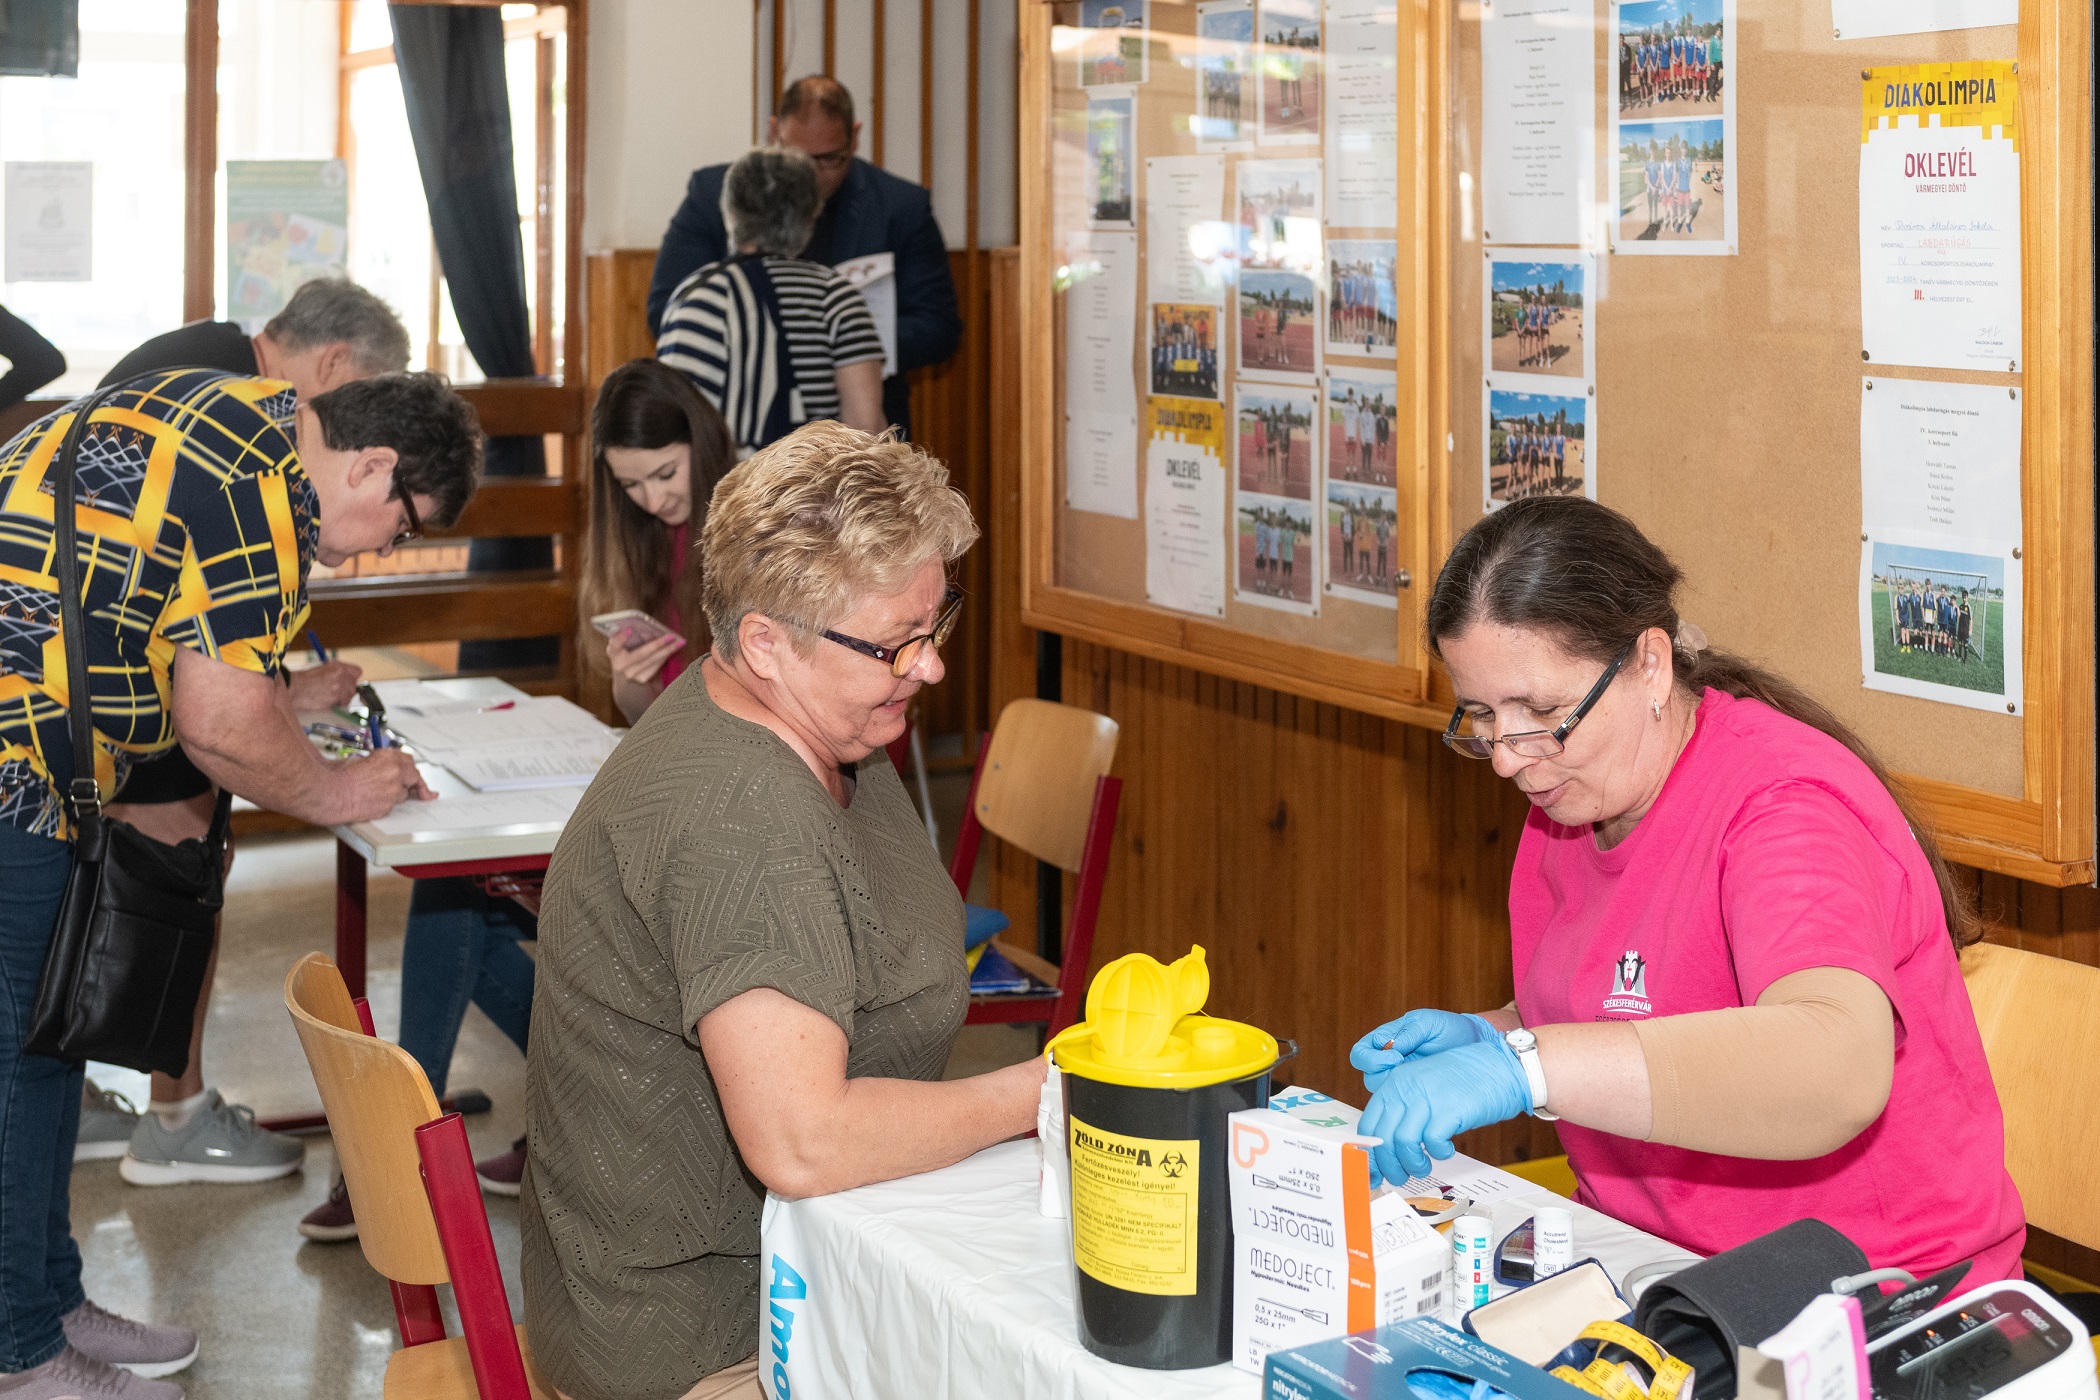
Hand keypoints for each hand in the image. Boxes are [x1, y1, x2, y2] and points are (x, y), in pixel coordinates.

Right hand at [286, 659, 362, 710]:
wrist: (294, 688)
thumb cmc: (306, 677)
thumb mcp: (324, 668)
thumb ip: (338, 672)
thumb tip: (349, 678)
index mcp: (339, 668)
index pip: (357, 672)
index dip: (353, 677)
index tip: (348, 681)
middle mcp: (341, 679)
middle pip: (354, 687)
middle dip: (347, 690)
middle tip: (336, 691)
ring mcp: (338, 692)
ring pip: (348, 698)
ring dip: (342, 699)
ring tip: (329, 696)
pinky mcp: (333, 703)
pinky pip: (339, 706)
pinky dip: (334, 705)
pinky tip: (325, 701)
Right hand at [333, 749, 434, 822]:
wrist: (331, 793)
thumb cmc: (338, 777)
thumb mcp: (358, 760)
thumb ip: (376, 762)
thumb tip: (380, 766)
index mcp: (388, 756)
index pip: (408, 760)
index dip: (409, 767)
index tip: (413, 772)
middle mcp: (395, 771)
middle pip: (414, 776)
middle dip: (414, 782)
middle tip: (420, 789)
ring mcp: (394, 790)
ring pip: (404, 793)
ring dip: (396, 793)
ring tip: (378, 793)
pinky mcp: (388, 806)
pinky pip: (393, 805)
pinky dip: (386, 803)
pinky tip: (373, 801)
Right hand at [607, 630, 681, 687]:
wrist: (624, 674)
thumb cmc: (624, 651)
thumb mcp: (621, 643)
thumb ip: (627, 636)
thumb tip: (645, 626)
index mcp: (612, 652)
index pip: (615, 644)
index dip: (622, 637)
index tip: (630, 629)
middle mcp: (620, 666)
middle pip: (640, 654)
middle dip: (657, 644)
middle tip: (671, 636)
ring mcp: (631, 674)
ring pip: (652, 661)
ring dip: (667, 651)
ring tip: (679, 642)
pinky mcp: (641, 679)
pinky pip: (656, 666)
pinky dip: (665, 656)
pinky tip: (674, 649)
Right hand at [1350, 1010, 1499, 1091]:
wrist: (1472, 1046)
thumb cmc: (1447, 1029)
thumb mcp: (1428, 1023)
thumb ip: (1409, 1033)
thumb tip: (1391, 1047)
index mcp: (1383, 1042)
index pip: (1360, 1054)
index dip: (1372, 1059)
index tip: (1396, 1057)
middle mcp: (1386, 1063)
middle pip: (1369, 1078)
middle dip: (1385, 1077)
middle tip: (1409, 1074)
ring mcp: (1400, 1081)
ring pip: (1383, 1096)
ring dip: (1398, 1092)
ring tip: (1422, 1086)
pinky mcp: (1414, 1096)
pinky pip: (1403, 1105)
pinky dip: (1411, 1104)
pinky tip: (1428, 1098)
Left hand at [1358, 1039, 1530, 1186]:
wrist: (1499, 1066)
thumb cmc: (1462, 1081)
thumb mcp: (1422, 1088)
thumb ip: (1403, 1111)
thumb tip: (1387, 1148)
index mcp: (1394, 1083)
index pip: (1368, 1125)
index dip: (1370, 1155)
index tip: (1375, 1172)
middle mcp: (1406, 1089)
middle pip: (1383, 1139)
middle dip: (1389, 1167)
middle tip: (1400, 1177)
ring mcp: (1427, 1097)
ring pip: (1403, 1144)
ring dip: (1412, 1164)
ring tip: (1423, 1166)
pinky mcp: (1449, 1109)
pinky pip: (1432, 1142)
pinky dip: (1438, 1153)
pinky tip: (1446, 1150)